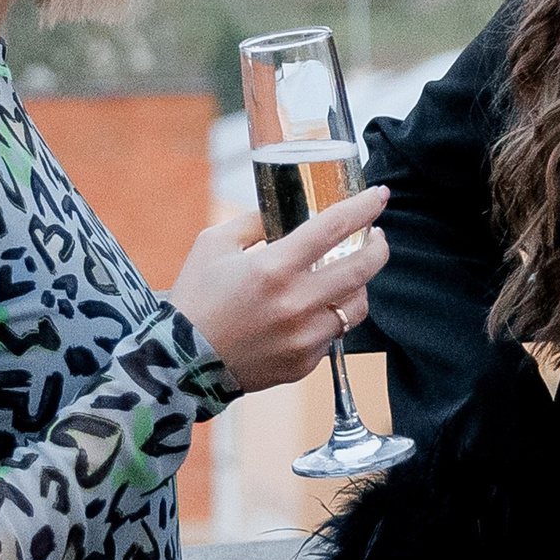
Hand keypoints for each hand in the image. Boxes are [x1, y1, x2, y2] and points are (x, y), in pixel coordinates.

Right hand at [169, 185, 388, 391]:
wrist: (180, 362)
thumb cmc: (195, 298)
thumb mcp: (213, 244)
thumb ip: (254, 221)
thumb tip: (283, 210)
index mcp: (273, 268)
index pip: (334, 228)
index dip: (363, 207)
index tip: (379, 195)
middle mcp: (295, 303)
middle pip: (362, 269)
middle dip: (378, 247)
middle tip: (376, 236)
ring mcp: (303, 338)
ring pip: (356, 306)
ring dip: (358, 285)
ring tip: (346, 274)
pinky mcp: (303, 364)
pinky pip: (333, 334)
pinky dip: (329, 317)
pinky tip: (312, 309)